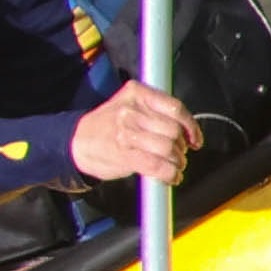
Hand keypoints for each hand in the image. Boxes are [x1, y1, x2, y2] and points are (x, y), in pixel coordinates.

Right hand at [69, 80, 197, 185]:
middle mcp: (132, 111)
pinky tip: (171, 176)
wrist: (75, 142)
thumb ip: (155, 109)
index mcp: (137, 93)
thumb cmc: (107, 125)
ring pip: (168, 149)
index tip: (195, 139)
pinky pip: (158, 166)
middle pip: (174, 130)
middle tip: (179, 153)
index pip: (175, 108)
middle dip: (182, 147)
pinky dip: (170, 174)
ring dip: (178, 162)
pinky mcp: (124, 154)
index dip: (191, 127)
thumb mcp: (129, 103)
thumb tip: (186, 126)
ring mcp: (127, 133)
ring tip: (174, 165)